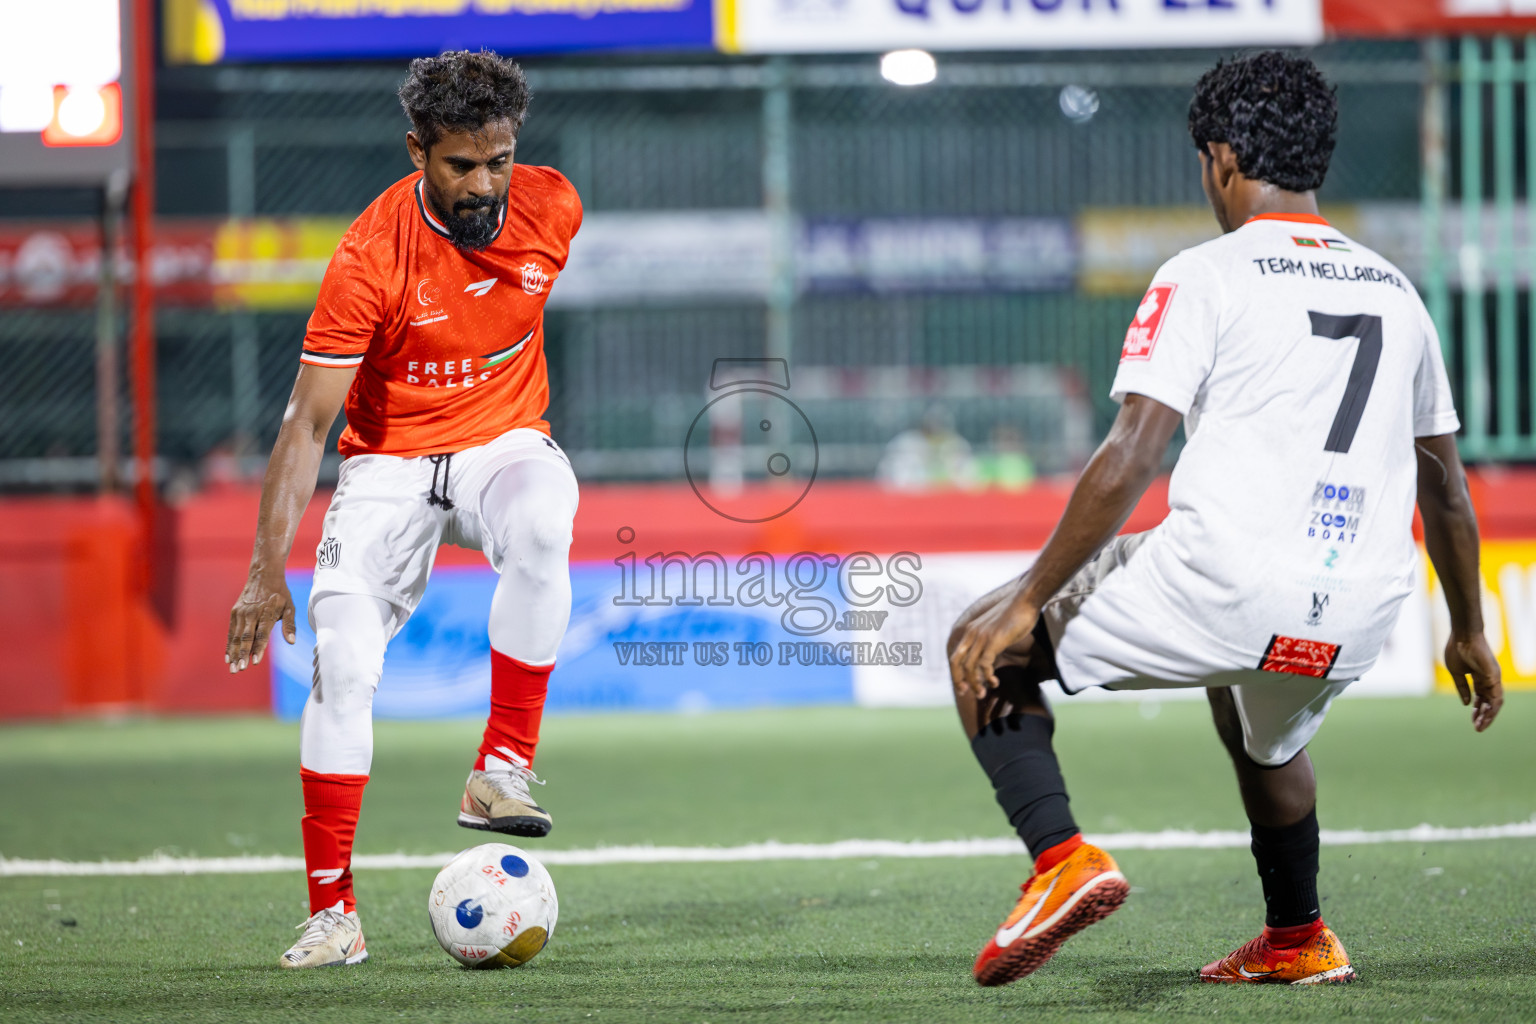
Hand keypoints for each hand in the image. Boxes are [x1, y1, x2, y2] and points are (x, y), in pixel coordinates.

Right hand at [226, 573, 296, 672]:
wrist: (264, 574)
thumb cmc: (280, 593)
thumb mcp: (290, 606)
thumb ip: (290, 625)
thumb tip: (291, 642)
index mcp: (267, 612)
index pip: (262, 633)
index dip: (258, 648)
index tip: (255, 661)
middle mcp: (252, 612)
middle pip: (246, 637)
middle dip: (243, 654)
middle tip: (240, 669)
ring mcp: (241, 612)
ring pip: (236, 636)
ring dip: (234, 653)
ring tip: (233, 668)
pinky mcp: (235, 613)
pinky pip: (231, 632)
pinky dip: (229, 645)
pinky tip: (228, 658)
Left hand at [947, 585, 1041, 700]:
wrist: (1025, 598)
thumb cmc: (1016, 613)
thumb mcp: (996, 627)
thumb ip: (989, 639)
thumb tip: (991, 653)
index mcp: (971, 630)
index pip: (955, 655)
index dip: (956, 673)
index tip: (963, 686)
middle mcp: (972, 633)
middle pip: (956, 662)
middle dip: (959, 680)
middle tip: (966, 693)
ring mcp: (982, 637)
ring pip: (969, 667)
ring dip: (975, 683)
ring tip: (983, 692)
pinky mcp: (994, 640)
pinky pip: (984, 664)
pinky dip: (987, 676)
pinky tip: (994, 681)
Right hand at [1445, 632, 1501, 731]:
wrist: (1463, 636)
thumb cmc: (1458, 650)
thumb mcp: (1456, 672)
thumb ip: (1462, 688)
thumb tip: (1465, 703)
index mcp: (1478, 677)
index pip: (1480, 698)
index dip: (1476, 710)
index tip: (1472, 721)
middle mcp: (1489, 680)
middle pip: (1488, 702)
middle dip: (1483, 716)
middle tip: (1477, 728)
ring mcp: (1493, 679)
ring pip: (1495, 703)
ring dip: (1489, 716)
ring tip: (1480, 727)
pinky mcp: (1495, 678)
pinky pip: (1497, 697)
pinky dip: (1492, 708)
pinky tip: (1485, 716)